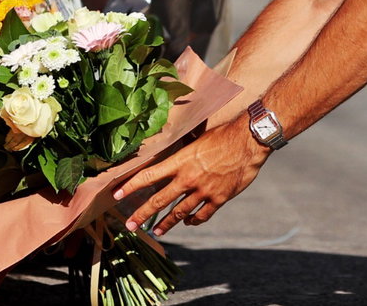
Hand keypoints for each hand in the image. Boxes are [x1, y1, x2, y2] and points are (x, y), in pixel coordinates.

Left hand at [116, 121, 267, 235]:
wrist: (249, 141)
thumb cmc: (224, 135)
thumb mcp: (198, 139)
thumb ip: (184, 152)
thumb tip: (172, 152)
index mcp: (180, 161)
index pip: (149, 176)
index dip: (131, 186)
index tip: (117, 194)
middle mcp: (188, 178)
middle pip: (159, 200)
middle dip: (142, 214)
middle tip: (130, 225)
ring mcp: (203, 191)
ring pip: (179, 212)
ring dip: (166, 223)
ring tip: (156, 231)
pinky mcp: (219, 199)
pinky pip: (202, 215)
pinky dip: (193, 220)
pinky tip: (189, 222)